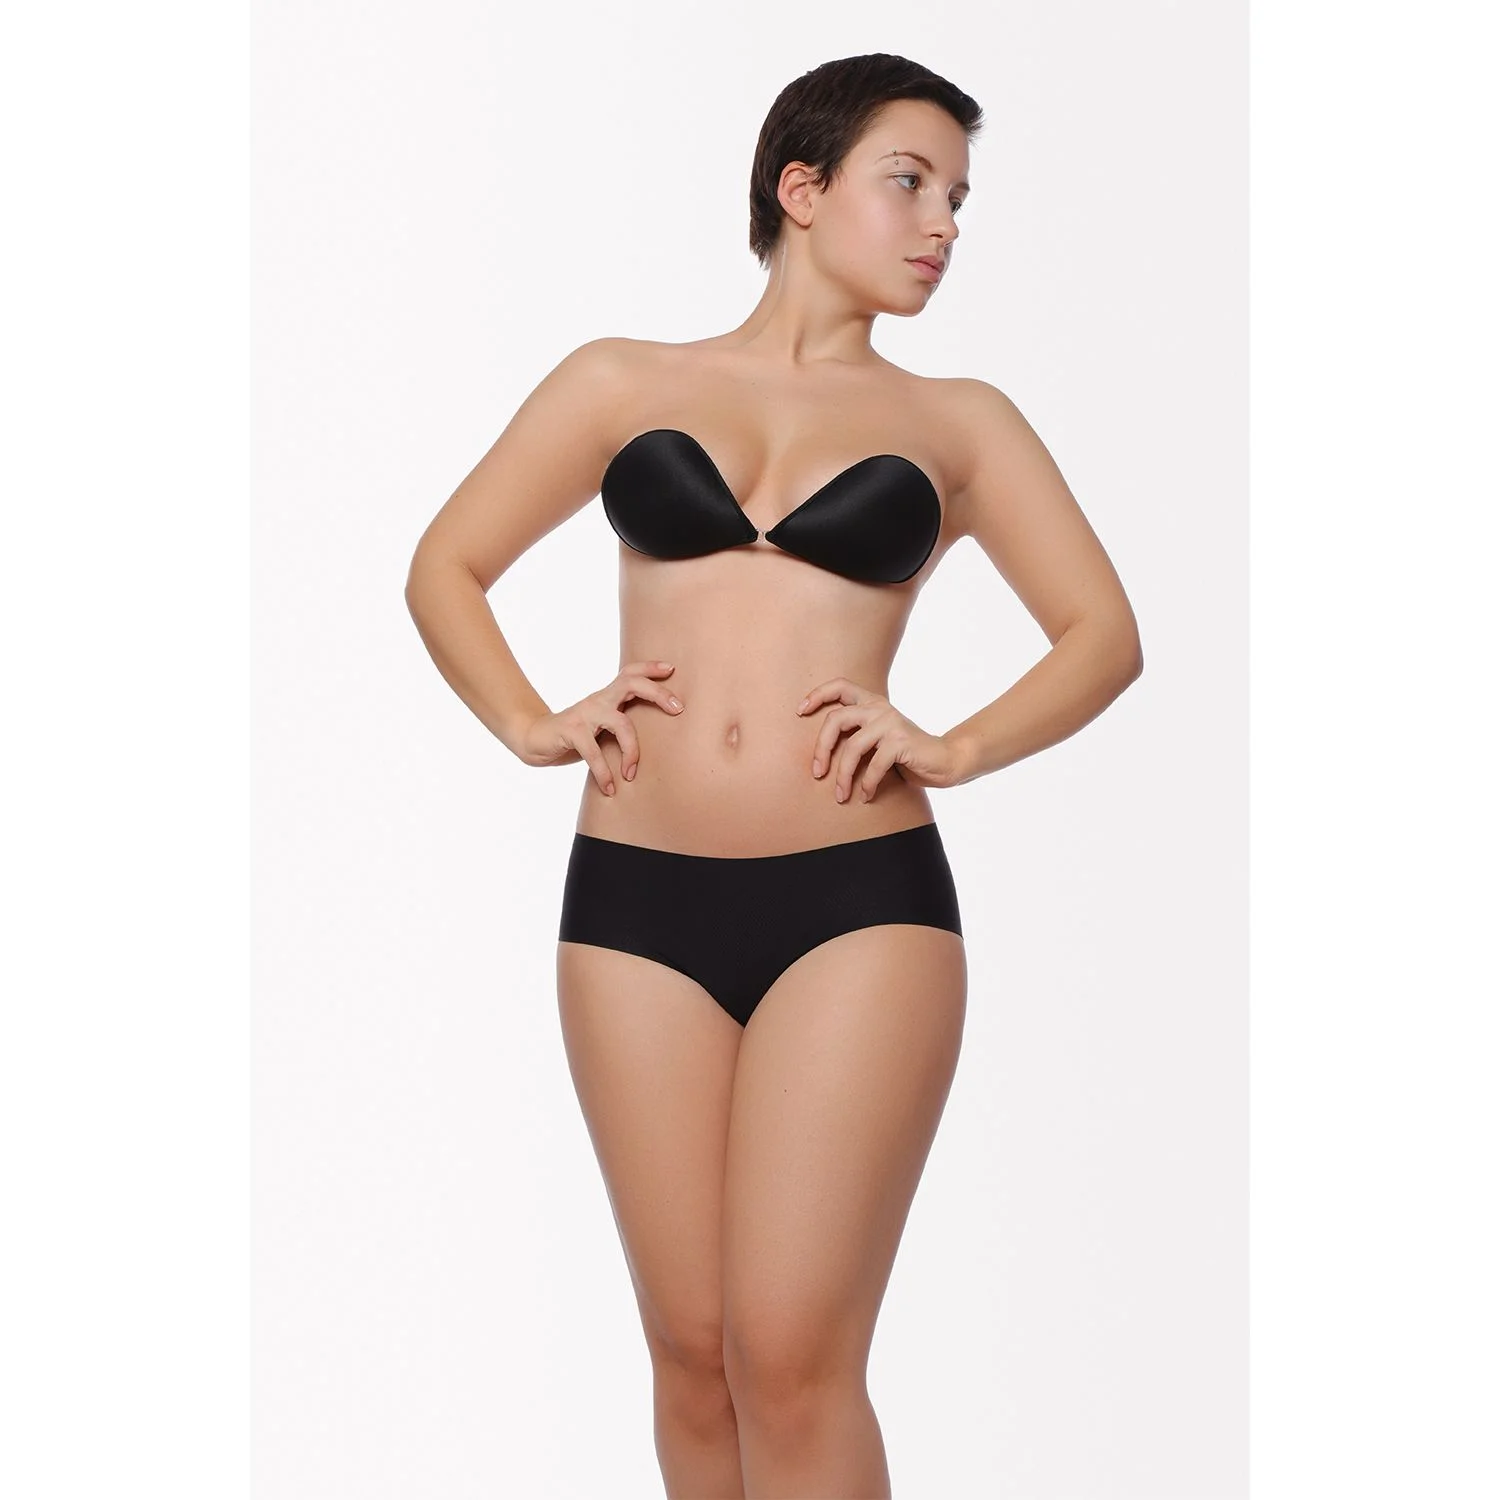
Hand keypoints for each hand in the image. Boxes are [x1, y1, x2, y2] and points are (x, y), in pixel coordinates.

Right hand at [518, 659, 683, 793]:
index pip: (630, 673)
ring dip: (632, 750)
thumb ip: (621, 728)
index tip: (672, 668)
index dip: (650, 668)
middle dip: (658, 693)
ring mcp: (585, 713)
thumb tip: (658, 743)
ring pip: (621, 722)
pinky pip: (594, 752)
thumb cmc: (575, 736)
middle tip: (678, 709)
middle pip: (631, 684)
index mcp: (607, 697)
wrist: (534, 739)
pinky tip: (610, 788)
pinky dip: (604, 773)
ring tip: (632, 773)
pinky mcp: (572, 731)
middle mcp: (598, 700)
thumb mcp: (601, 728)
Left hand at [795, 678, 960, 801]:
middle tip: (817, 773)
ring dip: (843, 776)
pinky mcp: (900, 741)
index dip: (817, 694)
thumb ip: (857, 735)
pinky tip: (865, 796)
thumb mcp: (877, 739)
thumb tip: (820, 753)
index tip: (800, 711)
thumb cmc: (905, 754)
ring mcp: (890, 723)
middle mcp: (879, 708)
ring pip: (852, 748)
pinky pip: (873, 766)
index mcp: (872, 703)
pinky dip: (867, 785)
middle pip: (836, 719)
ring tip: (840, 795)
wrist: (944, 760)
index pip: (840, 686)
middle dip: (821, 749)